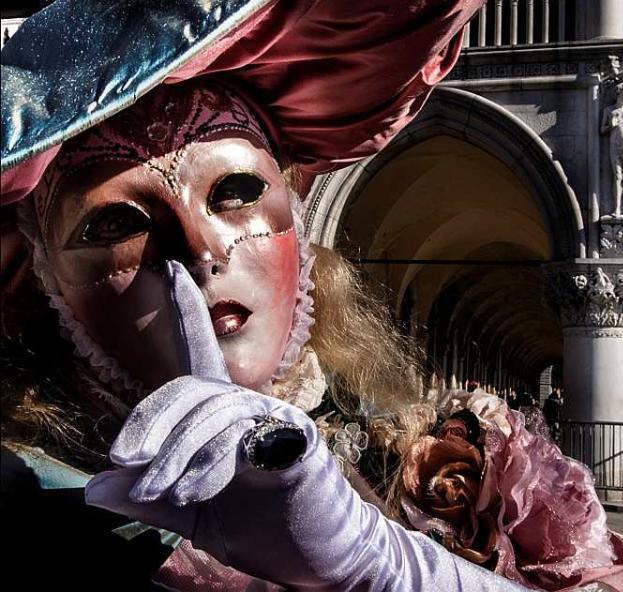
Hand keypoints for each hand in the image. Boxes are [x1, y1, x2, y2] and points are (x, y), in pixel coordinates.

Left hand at [87, 261, 524, 590]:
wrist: (320, 561)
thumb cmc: (263, 528)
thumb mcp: (193, 514)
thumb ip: (150, 498)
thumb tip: (95, 487)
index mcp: (225, 419)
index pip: (201, 357)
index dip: (187, 313)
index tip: (171, 268)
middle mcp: (252, 410)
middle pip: (194, 387)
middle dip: (153, 422)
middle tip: (129, 467)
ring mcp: (278, 424)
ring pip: (217, 411)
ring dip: (179, 453)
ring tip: (164, 493)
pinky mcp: (299, 447)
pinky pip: (253, 437)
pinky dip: (220, 460)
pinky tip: (213, 484)